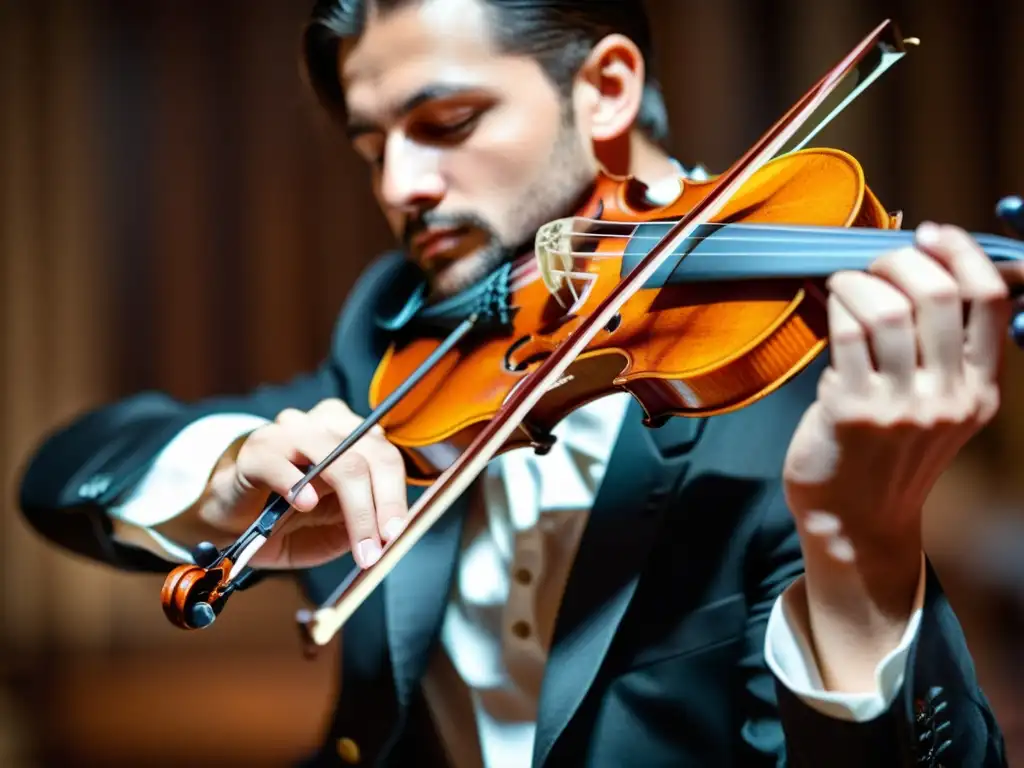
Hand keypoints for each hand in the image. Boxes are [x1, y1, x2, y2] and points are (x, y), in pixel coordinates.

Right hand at [161, 399, 408, 569]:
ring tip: (358, 544)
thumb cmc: (285, 519)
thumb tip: (389, 535)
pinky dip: (296, 484)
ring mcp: (289, 434)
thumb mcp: (332, 529)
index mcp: (349, 436)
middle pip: (368, 455)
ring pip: (337, 458)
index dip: (396, 495)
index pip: (385, 456)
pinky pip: (280, 462)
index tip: (397, 532)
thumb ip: (360, 524)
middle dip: (381, 504)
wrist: (229, 521)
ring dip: (355, 506)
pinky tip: (304, 505)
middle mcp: (323, 427)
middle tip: (380, 545)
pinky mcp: (255, 451)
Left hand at [780, 222, 1011, 691]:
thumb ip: (941, 351)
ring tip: (846, 283)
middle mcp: (950, 399)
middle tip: (875, 260)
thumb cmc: (888, 454)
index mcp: (980, 391)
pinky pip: (846, 333)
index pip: (991, 302)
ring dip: (861, 280)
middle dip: (902, 258)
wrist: (855, 520)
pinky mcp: (854, 412)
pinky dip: (837, 305)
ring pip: (889, 308)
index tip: (931, 232)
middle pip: (940, 294)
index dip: (961, 253)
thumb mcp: (938, 408)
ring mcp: (902, 408)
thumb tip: (920, 266)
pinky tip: (830, 304)